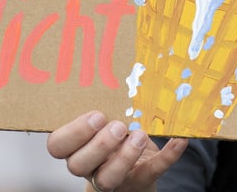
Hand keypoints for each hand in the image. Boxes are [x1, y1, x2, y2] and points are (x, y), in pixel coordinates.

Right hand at [47, 111, 187, 191]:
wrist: (139, 165)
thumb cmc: (117, 133)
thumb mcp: (107, 117)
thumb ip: (105, 101)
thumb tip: (116, 56)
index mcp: (75, 146)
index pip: (58, 146)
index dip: (73, 132)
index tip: (97, 115)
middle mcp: (89, 165)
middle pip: (78, 164)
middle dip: (98, 145)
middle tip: (118, 127)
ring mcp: (113, 178)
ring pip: (107, 178)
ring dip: (124, 156)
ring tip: (139, 135)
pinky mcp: (138, 182)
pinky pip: (151, 172)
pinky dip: (167, 156)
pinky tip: (179, 140)